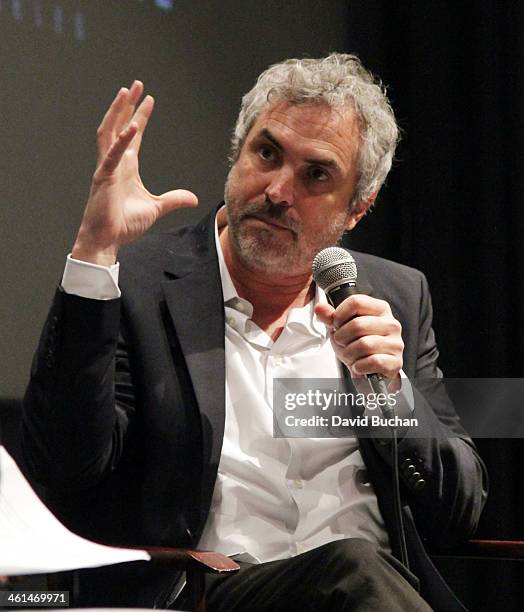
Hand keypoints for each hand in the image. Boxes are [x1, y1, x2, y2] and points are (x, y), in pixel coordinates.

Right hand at [72, 81, 197, 264]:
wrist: (107, 240)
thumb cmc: (124, 224)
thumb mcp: (157, 208)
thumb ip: (174, 199)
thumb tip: (193, 198)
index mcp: (126, 167)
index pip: (134, 135)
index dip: (141, 116)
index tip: (149, 99)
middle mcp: (115, 163)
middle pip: (119, 125)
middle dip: (128, 104)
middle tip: (136, 85)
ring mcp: (107, 168)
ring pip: (109, 132)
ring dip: (117, 112)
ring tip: (126, 92)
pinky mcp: (103, 178)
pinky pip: (111, 156)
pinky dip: (121, 141)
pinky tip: (131, 127)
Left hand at [315, 295, 403, 386]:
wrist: (367, 370)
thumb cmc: (356, 345)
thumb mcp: (341, 328)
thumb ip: (330, 317)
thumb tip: (319, 309)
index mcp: (380, 309)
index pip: (356, 302)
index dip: (340, 315)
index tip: (337, 325)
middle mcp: (391, 323)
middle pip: (358, 324)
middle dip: (342, 338)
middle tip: (342, 344)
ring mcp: (396, 343)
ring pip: (364, 344)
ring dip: (349, 354)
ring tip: (350, 355)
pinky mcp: (396, 362)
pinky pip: (373, 361)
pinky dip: (359, 366)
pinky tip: (359, 366)